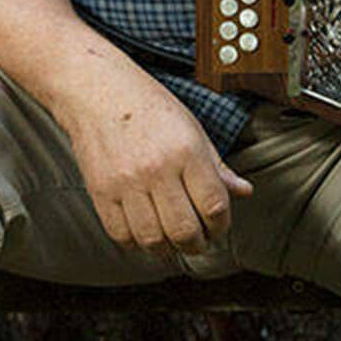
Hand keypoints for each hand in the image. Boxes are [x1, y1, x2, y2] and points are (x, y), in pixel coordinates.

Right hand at [56, 58, 252, 259]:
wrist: (97, 91)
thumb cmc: (147, 106)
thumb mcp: (191, 128)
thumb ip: (216, 166)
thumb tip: (243, 191)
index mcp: (186, 151)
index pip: (214, 206)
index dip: (222, 226)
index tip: (218, 227)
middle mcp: (156, 169)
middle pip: (184, 230)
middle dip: (197, 245)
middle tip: (198, 241)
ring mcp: (126, 182)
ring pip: (153, 240)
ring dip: (168, 249)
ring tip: (173, 241)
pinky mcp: (100, 192)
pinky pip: (121, 235)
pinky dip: (136, 244)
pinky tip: (145, 233)